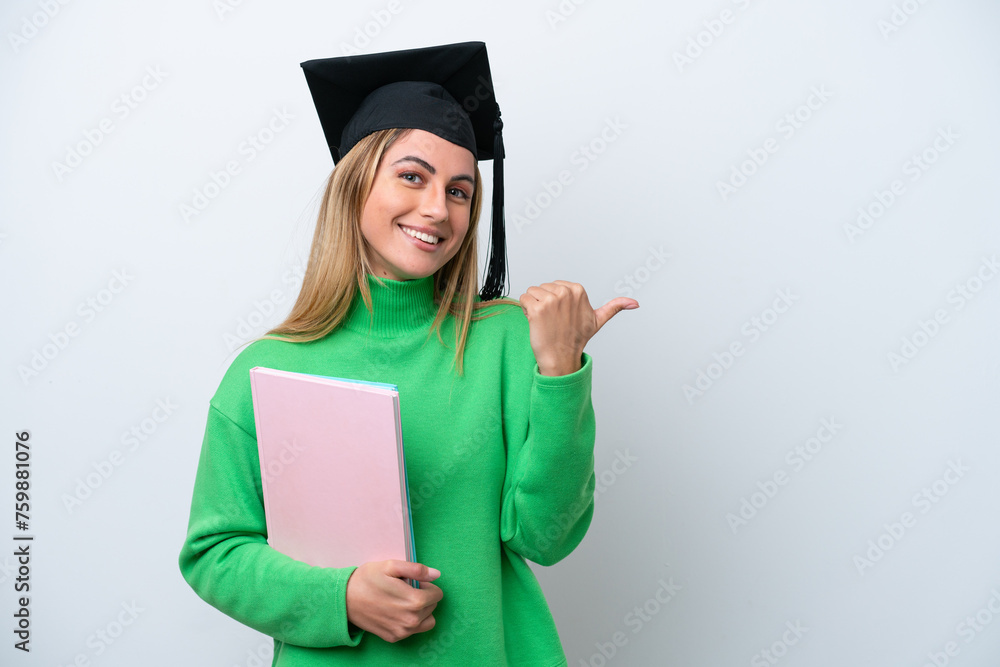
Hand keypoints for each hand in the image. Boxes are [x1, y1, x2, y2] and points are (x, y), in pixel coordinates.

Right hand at [345, 560, 442, 642]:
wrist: (344, 599)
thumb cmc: (367, 579)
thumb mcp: (391, 566)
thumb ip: (416, 570)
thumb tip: (436, 574)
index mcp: (414, 601)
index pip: (437, 594)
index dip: (426, 585)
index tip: (413, 583)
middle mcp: (411, 620)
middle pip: (432, 607)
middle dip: (423, 597)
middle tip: (404, 590)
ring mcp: (402, 631)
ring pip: (427, 621)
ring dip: (420, 611)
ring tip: (403, 601)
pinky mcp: (394, 637)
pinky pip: (413, 630)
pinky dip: (410, 621)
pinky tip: (395, 611)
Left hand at [519, 280, 637, 375]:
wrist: (561, 357)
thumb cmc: (576, 339)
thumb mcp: (598, 320)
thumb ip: (614, 307)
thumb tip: (635, 303)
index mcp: (577, 290)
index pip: (554, 285)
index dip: (555, 301)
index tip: (563, 315)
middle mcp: (565, 292)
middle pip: (542, 287)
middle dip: (543, 302)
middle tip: (553, 320)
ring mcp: (551, 300)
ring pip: (531, 292)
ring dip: (533, 306)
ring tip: (545, 321)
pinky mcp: (537, 309)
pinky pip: (523, 299)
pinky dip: (525, 310)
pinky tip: (536, 322)